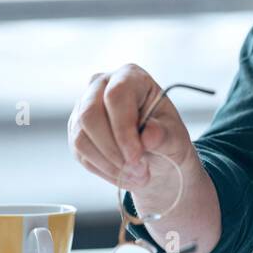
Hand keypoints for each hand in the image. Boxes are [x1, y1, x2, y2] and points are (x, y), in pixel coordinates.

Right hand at [68, 64, 207, 212]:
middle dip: (113, 150)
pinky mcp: (76, 130)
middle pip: (90, 115)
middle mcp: (101, 85)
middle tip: (138, 170)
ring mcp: (84, 107)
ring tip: (137, 175)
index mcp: (130, 76)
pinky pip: (80, 153)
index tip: (136, 156)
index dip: (123, 129)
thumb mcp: (175, 137)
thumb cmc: (167, 137)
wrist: (156, 154)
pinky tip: (123, 175)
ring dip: (109, 163)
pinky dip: (103, 169)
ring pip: (81, 137)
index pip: (116, 96)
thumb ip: (165, 135)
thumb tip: (149, 136)